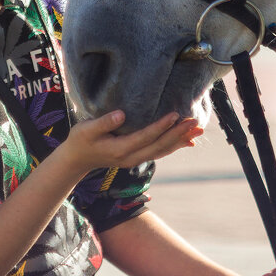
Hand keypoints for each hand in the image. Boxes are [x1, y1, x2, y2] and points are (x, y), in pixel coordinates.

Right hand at [55, 110, 201, 174]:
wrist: (77, 160)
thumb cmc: (80, 140)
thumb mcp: (86, 129)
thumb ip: (103, 122)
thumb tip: (121, 114)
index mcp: (120, 149)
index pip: (145, 137)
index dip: (161, 126)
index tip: (175, 115)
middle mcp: (131, 157)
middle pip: (159, 146)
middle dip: (178, 134)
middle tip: (195, 122)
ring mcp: (135, 159)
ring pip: (162, 150)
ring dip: (181, 140)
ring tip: (198, 130)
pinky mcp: (137, 157)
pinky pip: (159, 151)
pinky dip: (174, 146)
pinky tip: (187, 141)